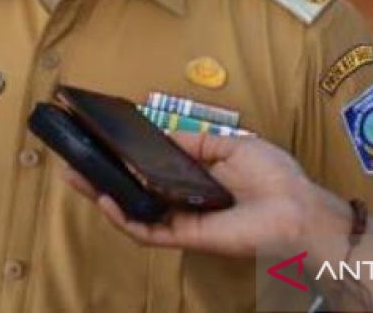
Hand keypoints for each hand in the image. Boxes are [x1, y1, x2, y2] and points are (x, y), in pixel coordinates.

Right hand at [63, 132, 319, 258]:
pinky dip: (125, 218)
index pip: (152, 169)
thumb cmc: (275, 177)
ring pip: (134, 212)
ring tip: (77, 178)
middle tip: (73, 163)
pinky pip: (148, 230)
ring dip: (104, 196)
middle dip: (102, 178)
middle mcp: (184, 199)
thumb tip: (161, 136)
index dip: (126, 158)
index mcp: (196, 178)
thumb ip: (195, 142)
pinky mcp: (186, 236)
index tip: (102, 141)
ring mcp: (182, 219)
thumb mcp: (232, 144)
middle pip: (134, 191)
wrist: (299, 210)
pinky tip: (107, 199)